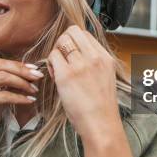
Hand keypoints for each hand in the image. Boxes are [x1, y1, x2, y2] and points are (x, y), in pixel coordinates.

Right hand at [0, 58, 42, 156]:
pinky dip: (19, 97)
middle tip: (37, 76)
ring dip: (22, 83)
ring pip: (3, 77)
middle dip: (21, 70)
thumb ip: (3, 87)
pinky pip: (4, 95)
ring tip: (34, 90)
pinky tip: (28, 101)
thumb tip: (25, 76)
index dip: (15, 64)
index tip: (32, 69)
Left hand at [47, 25, 122, 144]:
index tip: (71, 54)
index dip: (74, 41)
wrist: (101, 125)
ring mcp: (81, 65)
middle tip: (62, 57)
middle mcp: (95, 57)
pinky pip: (53, 56)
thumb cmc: (100, 107)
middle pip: (72, 31)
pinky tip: (55, 76)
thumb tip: (76, 52)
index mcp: (105, 58)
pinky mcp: (67, 75)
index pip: (84, 33)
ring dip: (56, 52)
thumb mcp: (105, 77)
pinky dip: (50, 64)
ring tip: (58, 68)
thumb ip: (93, 62)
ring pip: (61, 41)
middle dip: (63, 41)